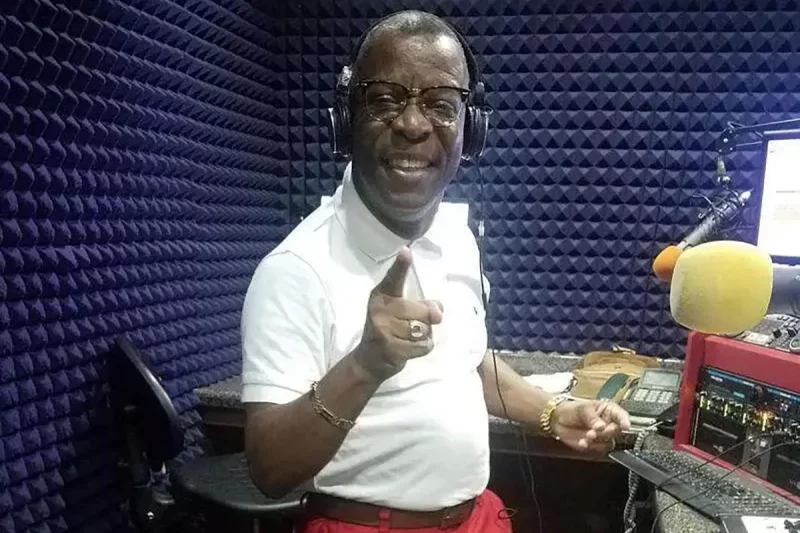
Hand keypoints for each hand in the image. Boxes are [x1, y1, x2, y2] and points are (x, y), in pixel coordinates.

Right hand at [352, 247, 443, 381]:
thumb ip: (421, 304)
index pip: (394, 278)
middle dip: (426, 319)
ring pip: (424, 329)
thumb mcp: (401, 311)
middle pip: (423, 310)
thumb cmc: (389, 329)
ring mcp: (384, 329)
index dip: (401, 265)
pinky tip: (408, 348)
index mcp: (382, 295)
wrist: (369, 361)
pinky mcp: (391, 348)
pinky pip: (424, 345)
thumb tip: (438, 311)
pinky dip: (423, 348)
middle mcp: (380, 309)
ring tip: (407, 338)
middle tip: (412, 324)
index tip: (406, 251)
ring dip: (423, 336)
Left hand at [551, 399, 630, 453]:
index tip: (625, 426)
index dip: (625, 421)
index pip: (621, 415)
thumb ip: (592, 417)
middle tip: (596, 430)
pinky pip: (598, 449)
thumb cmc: (571, 409)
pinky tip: (583, 442)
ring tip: (587, 436)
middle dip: (607, 432)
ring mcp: (602, 435)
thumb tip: (601, 426)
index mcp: (608, 410)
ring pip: (609, 442)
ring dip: (598, 440)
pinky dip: (591, 446)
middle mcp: (608, 423)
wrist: (557, 419)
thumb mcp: (582, 408)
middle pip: (616, 431)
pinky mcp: (595, 445)